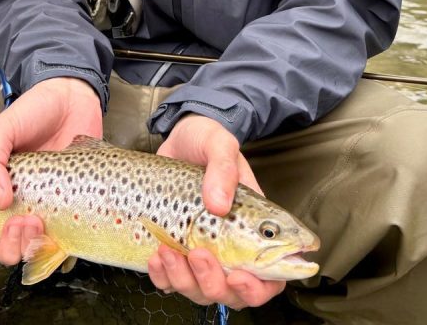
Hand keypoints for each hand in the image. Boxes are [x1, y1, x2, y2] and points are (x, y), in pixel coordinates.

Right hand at [0, 76, 102, 263]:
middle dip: (6, 245)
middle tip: (16, 221)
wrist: (73, 98)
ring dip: (27, 245)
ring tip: (35, 220)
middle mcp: (18, 205)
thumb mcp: (4, 130)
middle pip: (3, 249)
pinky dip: (55, 246)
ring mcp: (45, 208)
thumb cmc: (34, 111)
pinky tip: (55, 231)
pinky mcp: (71, 206)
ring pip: (30, 249)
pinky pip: (61, 240)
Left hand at [150, 114, 284, 307]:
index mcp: (253, 226)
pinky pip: (170, 279)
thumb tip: (218, 204)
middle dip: (214, 283)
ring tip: (169, 251)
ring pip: (200, 289)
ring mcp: (201, 248)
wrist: (177, 136)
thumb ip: (223, 168)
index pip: (269, 277)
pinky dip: (163, 276)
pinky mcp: (175, 246)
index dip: (258, 288)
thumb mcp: (219, 144)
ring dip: (184, 280)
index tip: (238, 274)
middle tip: (200, 254)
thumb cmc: (206, 139)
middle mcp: (230, 245)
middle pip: (232, 292)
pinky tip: (156, 255)